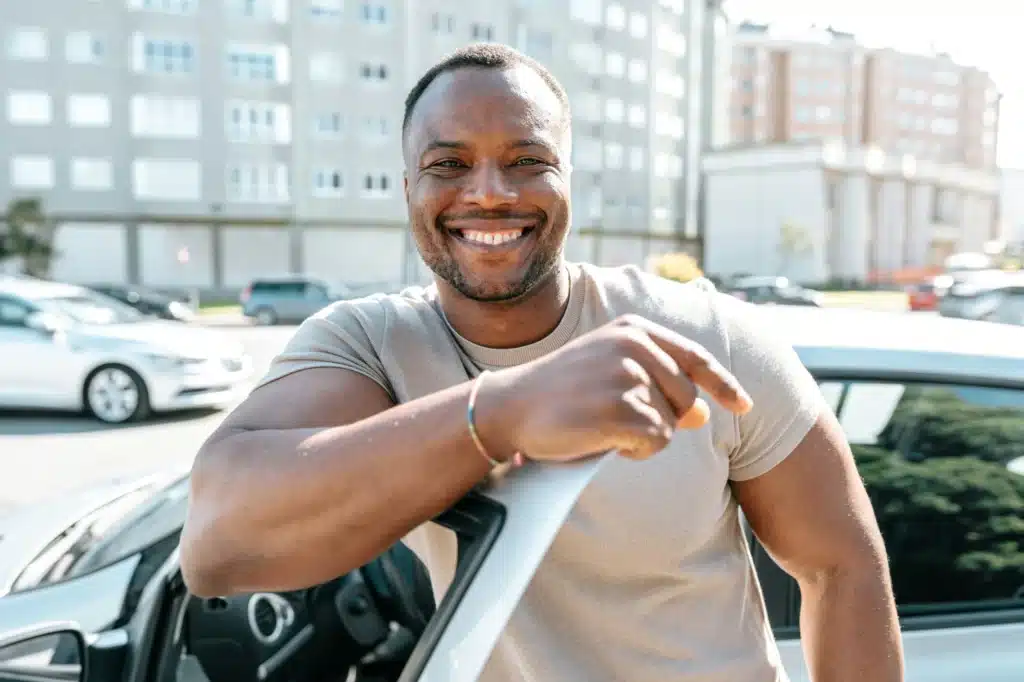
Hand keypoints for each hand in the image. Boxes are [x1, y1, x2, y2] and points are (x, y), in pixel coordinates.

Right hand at [480, 314, 752, 461]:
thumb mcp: (610, 371)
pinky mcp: (621, 410)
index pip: (695, 359)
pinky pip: (656, 441)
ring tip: (601, 424)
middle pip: (686, 398)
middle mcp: (634, 346)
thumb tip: (704, 413)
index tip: (745, 406)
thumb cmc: (561, 391)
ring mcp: (628, 377)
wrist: (511, 405)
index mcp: (633, 329)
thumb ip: (658, 383)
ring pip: (671, 423)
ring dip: (643, 435)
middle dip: (662, 418)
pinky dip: (636, 450)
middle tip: (616, 418)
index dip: (724, 385)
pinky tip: (603, 439)